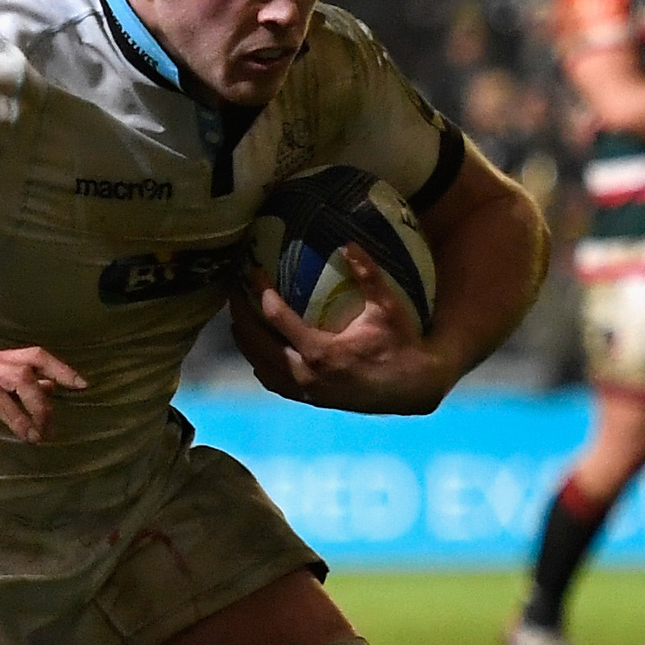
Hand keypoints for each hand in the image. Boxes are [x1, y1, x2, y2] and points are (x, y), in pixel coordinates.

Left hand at [228, 244, 459, 413]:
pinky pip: (272, 382)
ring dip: (245, 341)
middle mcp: (305, 374)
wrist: (412, 388)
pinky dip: (259, 363)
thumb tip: (347, 244)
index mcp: (320, 351)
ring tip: (237, 316)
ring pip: (259, 365)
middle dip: (240, 315)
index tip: (250, 270)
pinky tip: (256, 349)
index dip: (259, 290)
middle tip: (232, 290)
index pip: (275, 317)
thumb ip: (368, 275)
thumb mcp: (387, 308)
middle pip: (255, 343)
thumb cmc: (401, 345)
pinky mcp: (309, 399)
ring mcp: (305, 390)